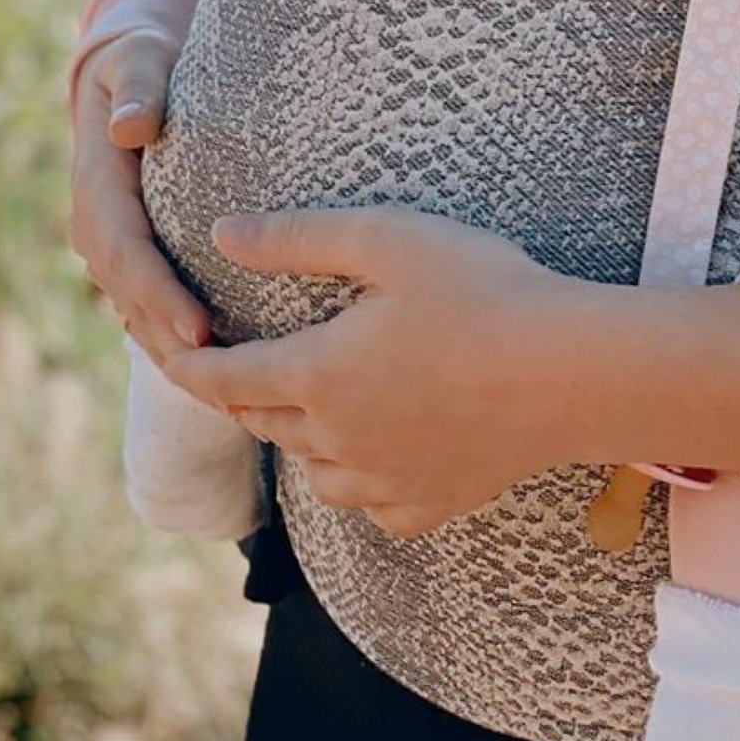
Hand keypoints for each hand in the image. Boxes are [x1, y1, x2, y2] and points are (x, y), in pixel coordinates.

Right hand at [64, 28, 212, 368]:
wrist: (129, 71)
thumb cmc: (143, 59)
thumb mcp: (140, 57)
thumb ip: (139, 86)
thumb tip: (130, 128)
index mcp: (97, 184)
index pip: (125, 251)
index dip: (159, 295)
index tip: (199, 331)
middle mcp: (95, 225)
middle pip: (132, 297)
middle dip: (173, 342)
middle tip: (226, 382)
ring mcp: (108, 248)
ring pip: (136, 314)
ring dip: (174, 356)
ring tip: (229, 397)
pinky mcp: (130, 259)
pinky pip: (147, 309)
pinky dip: (176, 344)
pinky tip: (221, 379)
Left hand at [159, 205, 598, 538]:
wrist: (574, 371)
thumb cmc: (482, 288)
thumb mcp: (384, 238)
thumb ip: (295, 239)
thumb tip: (220, 233)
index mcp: (319, 373)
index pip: (226, 380)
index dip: (188, 369)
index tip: (165, 359)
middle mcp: (340, 438)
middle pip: (264, 423)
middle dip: (242, 395)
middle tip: (234, 368)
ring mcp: (387, 480)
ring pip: (312, 471)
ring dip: (295, 438)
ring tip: (300, 406)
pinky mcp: (432, 503)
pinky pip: (370, 506)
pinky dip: (355, 482)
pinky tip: (368, 454)